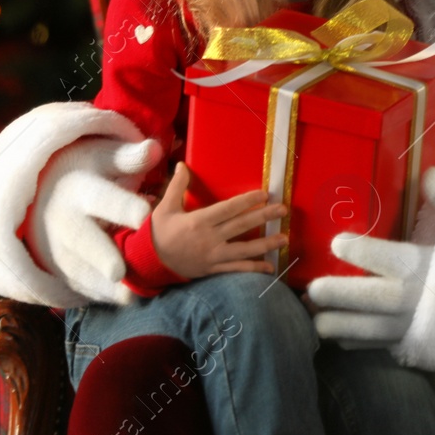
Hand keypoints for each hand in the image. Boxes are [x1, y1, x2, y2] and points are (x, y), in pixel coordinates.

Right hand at [28, 136, 161, 304]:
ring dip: (101, 286)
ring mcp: (57, 246)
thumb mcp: (104, 156)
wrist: (41, 191)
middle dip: (100, 256)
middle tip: (119, 272)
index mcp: (81, 190)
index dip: (124, 206)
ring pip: (77, 269)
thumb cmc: (86, 171)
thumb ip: (129, 158)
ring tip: (129, 298)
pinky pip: (75, 284)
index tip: (145, 214)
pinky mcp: (57, 267)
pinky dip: (96, 294)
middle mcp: (65, 220)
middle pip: (83, 240)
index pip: (104, 199)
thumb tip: (154, 149)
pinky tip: (121, 300)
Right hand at [151, 162, 287, 279]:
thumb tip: (181, 165)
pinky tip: (270, 268)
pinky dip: (253, 269)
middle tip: (283, 210)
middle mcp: (209, 239)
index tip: (264, 195)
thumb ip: (176, 187)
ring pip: (244, 250)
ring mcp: (213, 256)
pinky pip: (236, 269)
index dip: (247, 202)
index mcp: (199, 221)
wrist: (150, 262)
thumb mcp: (165, 208)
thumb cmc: (159, 232)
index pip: (228, 209)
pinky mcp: (214, 269)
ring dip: (266, 244)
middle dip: (264, 217)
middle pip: (241, 226)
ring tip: (284, 238)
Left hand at [308, 234, 431, 347]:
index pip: (370, 254)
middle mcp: (404, 298)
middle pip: (347, 298)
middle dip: (322, 292)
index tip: (338, 243)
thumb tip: (429, 161)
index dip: (348, 248)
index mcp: (415, 264)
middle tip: (315, 286)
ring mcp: (400, 327)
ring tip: (320, 307)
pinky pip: (355, 344)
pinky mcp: (398, 348)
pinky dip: (342, 333)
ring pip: (342, 330)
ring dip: (325, 318)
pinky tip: (343, 320)